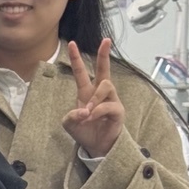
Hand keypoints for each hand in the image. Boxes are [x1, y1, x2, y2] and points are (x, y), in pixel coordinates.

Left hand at [62, 38, 124, 158]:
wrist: (96, 147)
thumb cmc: (85, 132)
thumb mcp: (70, 123)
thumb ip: (71, 115)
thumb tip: (84, 111)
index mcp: (86, 92)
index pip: (81, 72)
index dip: (76, 58)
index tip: (71, 43)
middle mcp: (100, 93)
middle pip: (104, 69)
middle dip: (104, 55)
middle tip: (106, 41)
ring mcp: (111, 100)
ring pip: (105, 86)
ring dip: (94, 98)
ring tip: (87, 113)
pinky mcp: (118, 110)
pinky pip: (109, 105)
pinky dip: (98, 111)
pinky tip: (92, 118)